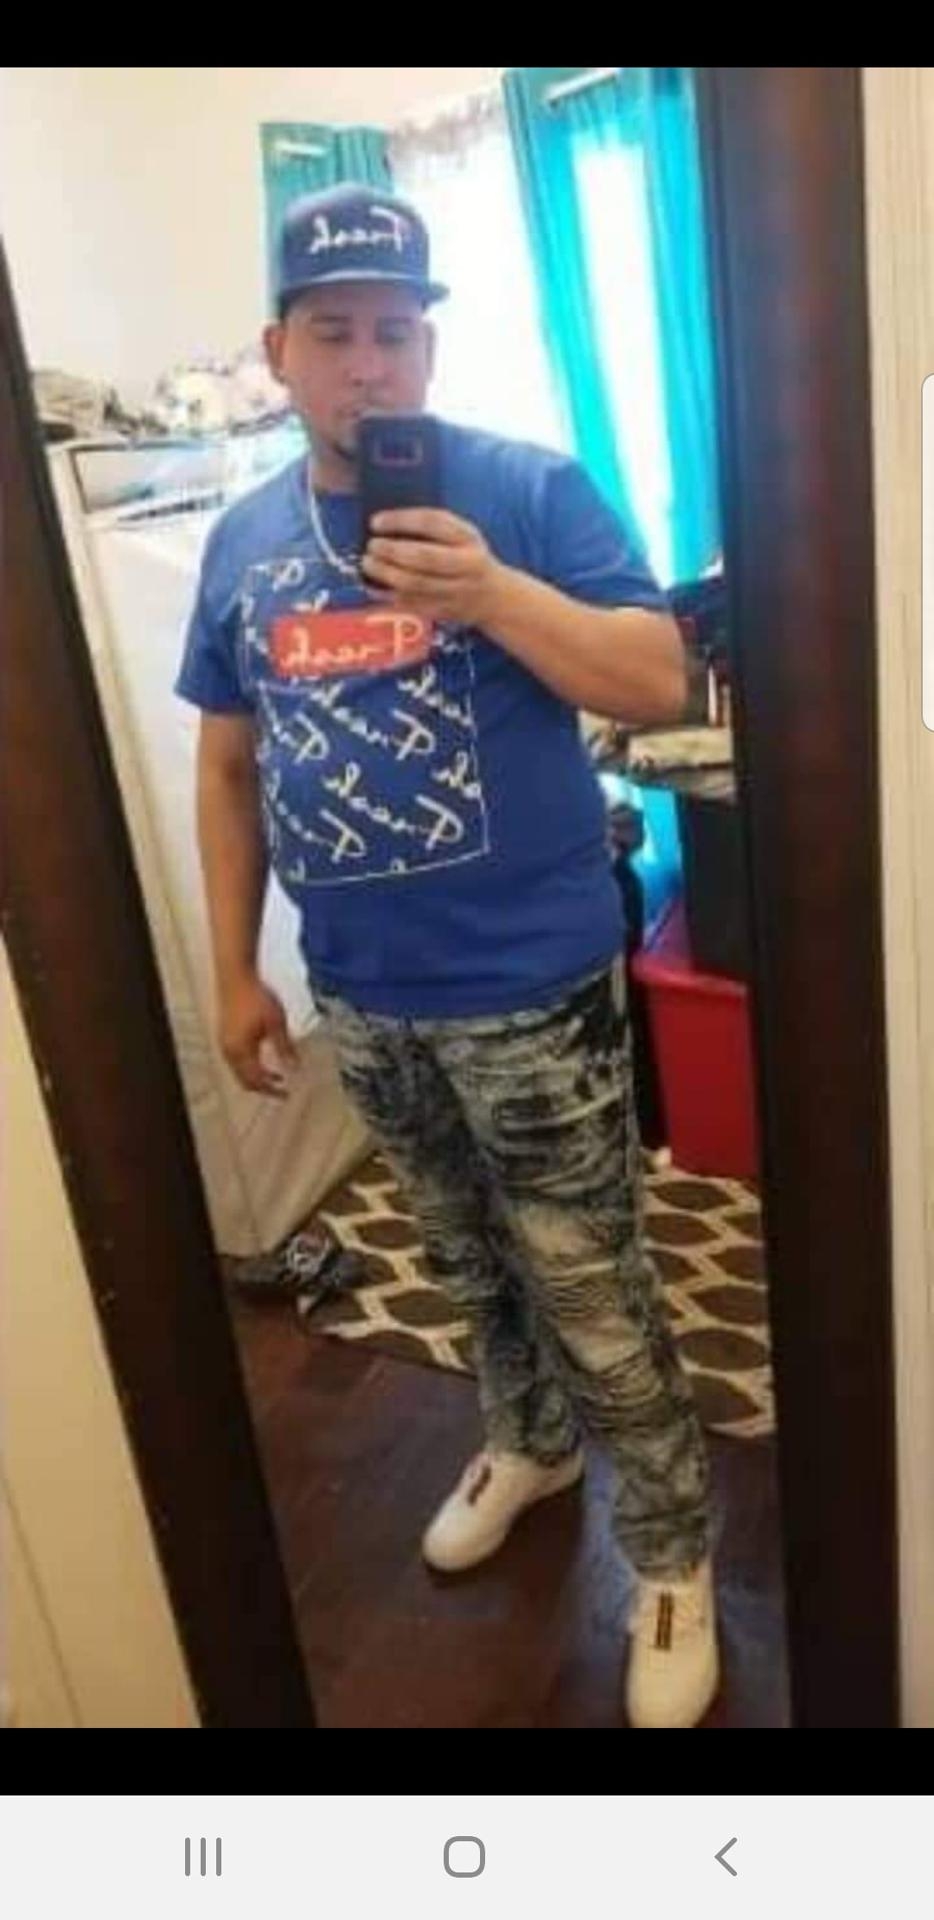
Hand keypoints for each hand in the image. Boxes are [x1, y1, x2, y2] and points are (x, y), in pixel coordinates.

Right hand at [218, 975, 296, 1097]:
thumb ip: (284, 1047)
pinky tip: (263, 1056)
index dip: (272, 1090)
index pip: (256, 1080)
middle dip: (263, 1086)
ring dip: (256, 1075)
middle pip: (244, 1079)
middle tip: (281, 1089)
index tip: (287, 1094)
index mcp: (241, 1051)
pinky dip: (249, 1064)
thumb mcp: (276, 1023)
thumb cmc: (257, 997)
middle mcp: (229, 1051)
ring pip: (239, 1069)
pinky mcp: (224, 1033)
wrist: (235, 974)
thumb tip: (295, 1068)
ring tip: (276, 1074)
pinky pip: (235, 1059)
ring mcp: (224, 1042)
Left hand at [362, 509, 508, 627]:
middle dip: (392, 551)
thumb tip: (387, 524)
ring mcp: (454, 592)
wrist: (492, 597)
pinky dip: (387, 595)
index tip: (376, 522)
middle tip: (372, 546)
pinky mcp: (443, 611)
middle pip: (424, 558)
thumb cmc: (467, 556)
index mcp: (468, 538)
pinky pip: (411, 604)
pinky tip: (372, 586)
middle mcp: (464, 565)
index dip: (401, 521)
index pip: (433, 523)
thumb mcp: (462, 533)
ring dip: (386, 574)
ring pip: (416, 584)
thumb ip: (433, 527)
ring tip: (368, 563)